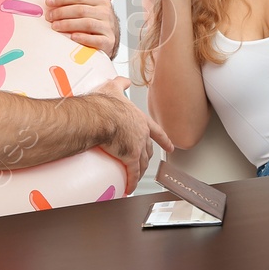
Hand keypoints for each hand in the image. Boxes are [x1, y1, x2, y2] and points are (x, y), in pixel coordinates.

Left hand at [44, 0, 119, 57]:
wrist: (111, 36)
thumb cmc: (99, 16)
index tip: (49, 1)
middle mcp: (105, 12)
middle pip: (81, 10)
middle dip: (62, 12)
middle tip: (49, 16)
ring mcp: (107, 27)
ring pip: (87, 23)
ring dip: (68, 24)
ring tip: (55, 26)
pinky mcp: (108, 41)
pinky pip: (96, 40)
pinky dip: (83, 38)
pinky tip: (72, 37)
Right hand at [86, 76, 173, 194]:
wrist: (98, 115)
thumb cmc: (103, 103)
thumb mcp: (113, 88)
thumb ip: (120, 84)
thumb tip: (124, 80)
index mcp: (139, 119)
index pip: (156, 131)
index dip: (164, 140)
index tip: (170, 146)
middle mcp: (141, 133)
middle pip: (148, 150)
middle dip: (147, 157)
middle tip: (145, 163)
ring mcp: (136, 146)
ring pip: (142, 163)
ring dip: (139, 171)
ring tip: (136, 178)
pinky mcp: (128, 157)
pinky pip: (132, 174)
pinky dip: (132, 182)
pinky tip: (129, 188)